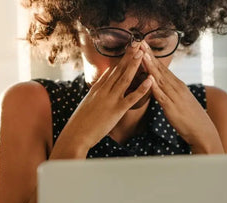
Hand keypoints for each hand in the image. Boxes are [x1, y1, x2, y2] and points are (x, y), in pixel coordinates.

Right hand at [50, 43, 152, 157]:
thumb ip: (96, 93)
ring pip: (125, 79)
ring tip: (142, 53)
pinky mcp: (116, 110)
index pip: (112, 71)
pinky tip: (150, 80)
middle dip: (129, 56)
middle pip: (118, 70)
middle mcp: (104, 90)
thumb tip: (102, 83)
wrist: (75, 134)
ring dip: (134, 65)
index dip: (121, 59)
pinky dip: (142, 88)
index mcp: (97, 89)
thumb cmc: (80, 122)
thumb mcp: (87, 104)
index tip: (129, 49)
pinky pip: (132, 97)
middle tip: (138, 43)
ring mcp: (110, 99)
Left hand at [140, 41, 223, 153]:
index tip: (143, 44)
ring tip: (142, 54)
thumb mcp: (180, 101)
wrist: (203, 131)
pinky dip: (155, 87)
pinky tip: (148, 79)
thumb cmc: (190, 118)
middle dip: (149, 55)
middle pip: (160, 69)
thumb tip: (161, 86)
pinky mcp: (172, 108)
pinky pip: (162, 96)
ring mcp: (175, 97)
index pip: (162, 68)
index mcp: (178, 85)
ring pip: (160, 79)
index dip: (151, 56)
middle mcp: (177, 88)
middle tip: (139, 41)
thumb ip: (170, 92)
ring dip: (150, 66)